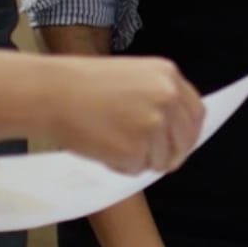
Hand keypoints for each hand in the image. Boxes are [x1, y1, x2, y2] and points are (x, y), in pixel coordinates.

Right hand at [49, 57, 205, 174]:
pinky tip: (100, 146)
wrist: (51, 93)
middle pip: (185, 142)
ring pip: (160, 160)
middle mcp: (168, 98)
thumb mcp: (132, 78)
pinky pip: (136, 170)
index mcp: (168, 76)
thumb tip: (173, 132)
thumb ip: (157, 98)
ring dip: (138, 159)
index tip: (176, 145)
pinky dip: (119, 166)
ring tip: (109, 139)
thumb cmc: (82, 85)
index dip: (186, 134)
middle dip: (167, 154)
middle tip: (142, 155)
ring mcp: (155, 124)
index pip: (196, 114)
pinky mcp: (137, 149)